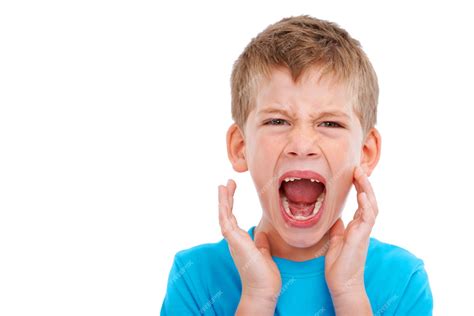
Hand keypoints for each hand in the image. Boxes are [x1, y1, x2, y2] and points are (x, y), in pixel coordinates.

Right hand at [218, 179, 281, 305]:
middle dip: (226, 198)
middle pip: (226, 214)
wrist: (262, 291)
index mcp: (241, 241)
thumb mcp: (264, 254)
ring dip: (224, 200)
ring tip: (224, 185)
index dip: (231, 204)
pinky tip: (224, 199)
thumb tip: (261, 234)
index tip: (231, 190)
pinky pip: (226, 223)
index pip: (233, 219)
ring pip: (224, 216)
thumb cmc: (264, 276)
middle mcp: (234, 239)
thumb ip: (261, 243)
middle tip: (228, 182)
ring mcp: (233, 241)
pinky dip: (224, 210)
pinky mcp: (235, 242)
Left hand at [324, 166, 377, 309]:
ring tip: (360, 174)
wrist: (342, 284)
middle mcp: (362, 226)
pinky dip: (366, 205)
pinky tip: (362, 194)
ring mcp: (364, 231)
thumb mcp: (335, 240)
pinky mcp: (361, 238)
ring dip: (366, 189)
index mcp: (356, 226)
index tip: (353, 173)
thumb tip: (335, 216)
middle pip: (368, 199)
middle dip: (364, 183)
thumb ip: (337, 227)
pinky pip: (367, 218)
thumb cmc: (338, 265)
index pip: (360, 202)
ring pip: (370, 205)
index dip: (358, 187)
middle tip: (357, 167)